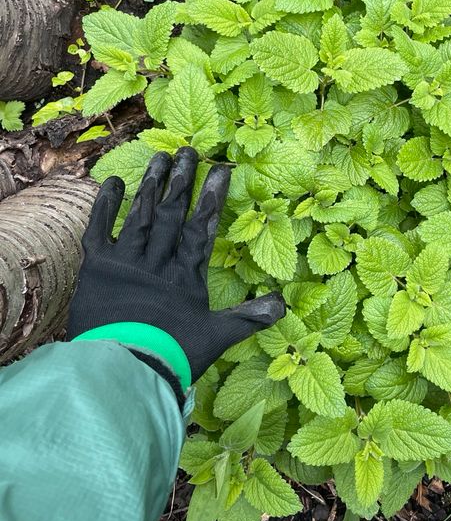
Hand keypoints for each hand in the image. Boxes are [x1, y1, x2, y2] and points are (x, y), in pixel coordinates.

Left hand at [69, 147, 284, 385]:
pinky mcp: (97, 268)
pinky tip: (113, 182)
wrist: (122, 369)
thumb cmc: (171, 355)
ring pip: (141, 214)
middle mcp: (157, 260)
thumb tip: (282, 305)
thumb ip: (247, 318)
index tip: (220, 170)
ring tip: (161, 157)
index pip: (203, 226)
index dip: (212, 196)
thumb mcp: (215, 338)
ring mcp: (126, 261)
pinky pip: (100, 229)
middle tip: (189, 151)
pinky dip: (106, 206)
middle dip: (182, 181)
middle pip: (172, 212)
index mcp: (186, 274)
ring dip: (152, 185)